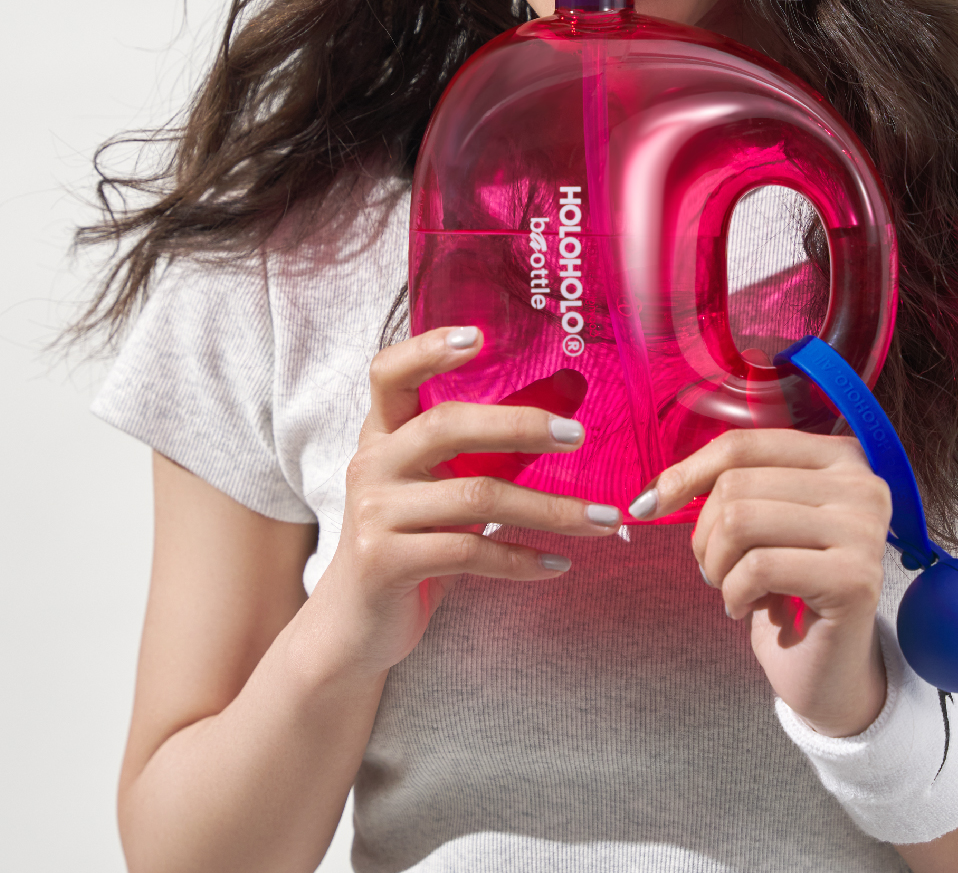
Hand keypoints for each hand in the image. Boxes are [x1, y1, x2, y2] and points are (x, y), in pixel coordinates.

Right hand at [308, 326, 622, 677]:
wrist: (355, 620)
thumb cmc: (415, 538)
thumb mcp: (448, 482)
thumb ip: (498, 440)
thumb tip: (572, 390)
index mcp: (384, 433)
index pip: (389, 373)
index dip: (426, 349)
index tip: (478, 337)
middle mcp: (373, 463)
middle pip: (446, 426)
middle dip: (518, 426)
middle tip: (578, 435)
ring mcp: (375, 513)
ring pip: (474, 498)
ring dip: (549, 510)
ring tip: (602, 518)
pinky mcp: (385, 561)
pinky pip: (468, 553)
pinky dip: (522, 560)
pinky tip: (558, 564)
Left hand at [631, 430, 892, 736]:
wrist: (827, 669)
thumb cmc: (785, 589)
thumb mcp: (756, 521)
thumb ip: (720, 488)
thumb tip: (652, 495)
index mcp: (838, 457)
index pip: (742, 445)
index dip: (686, 474)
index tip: (649, 506)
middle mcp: (862, 484)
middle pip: (736, 485)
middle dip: (705, 535)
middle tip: (716, 571)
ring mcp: (864, 530)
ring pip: (741, 521)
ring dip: (717, 566)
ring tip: (732, 589)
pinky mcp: (855, 579)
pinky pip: (759, 567)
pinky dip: (735, 592)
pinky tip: (746, 608)